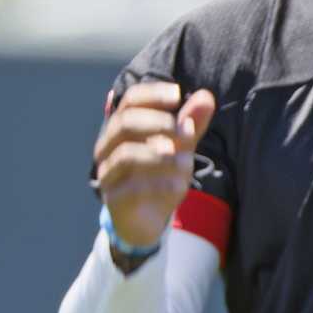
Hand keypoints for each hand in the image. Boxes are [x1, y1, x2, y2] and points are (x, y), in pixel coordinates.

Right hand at [93, 82, 216, 255]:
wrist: (147, 218)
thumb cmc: (160, 174)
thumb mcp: (180, 148)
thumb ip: (191, 124)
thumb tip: (205, 96)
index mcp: (122, 128)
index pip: (130, 100)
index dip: (153, 94)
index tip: (178, 95)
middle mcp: (108, 146)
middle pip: (124, 123)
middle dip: (158, 123)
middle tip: (185, 133)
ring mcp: (107, 173)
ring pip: (127, 154)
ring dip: (161, 156)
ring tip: (185, 162)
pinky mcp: (114, 199)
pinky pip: (132, 187)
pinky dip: (160, 183)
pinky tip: (178, 185)